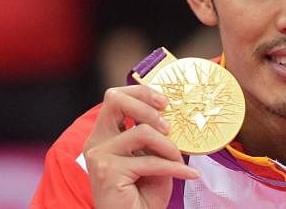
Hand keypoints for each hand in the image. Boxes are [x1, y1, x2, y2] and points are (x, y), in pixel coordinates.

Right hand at [84, 86, 198, 208]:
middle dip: (147, 106)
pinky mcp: (107, 172)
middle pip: (115, 100)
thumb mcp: (151, 156)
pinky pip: (151, 161)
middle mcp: (96, 141)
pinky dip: (175, 168)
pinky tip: (189, 175)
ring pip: (142, 132)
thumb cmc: (143, 193)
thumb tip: (172, 113)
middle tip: (169, 126)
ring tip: (179, 160)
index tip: (165, 103)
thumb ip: (153, 135)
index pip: (116, 97)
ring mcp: (99, 156)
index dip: (141, 93)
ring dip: (169, 146)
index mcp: (104, 134)